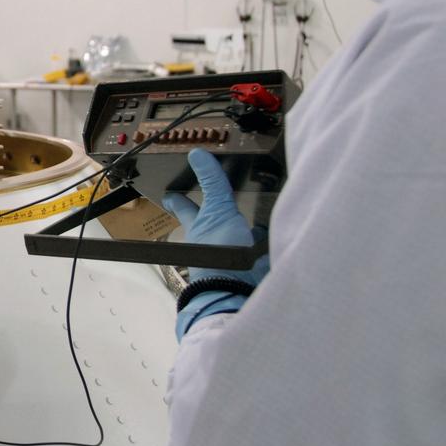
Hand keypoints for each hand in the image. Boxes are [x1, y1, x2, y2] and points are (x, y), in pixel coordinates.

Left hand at [163, 148, 268, 286]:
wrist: (241, 291)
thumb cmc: (220, 255)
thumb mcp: (217, 212)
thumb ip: (212, 185)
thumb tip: (197, 154)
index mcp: (198, 227)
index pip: (184, 207)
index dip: (177, 200)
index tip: (169, 195)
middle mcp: (213, 240)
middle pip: (211, 221)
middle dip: (212, 213)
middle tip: (209, 200)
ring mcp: (234, 252)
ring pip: (236, 234)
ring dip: (244, 225)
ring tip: (254, 212)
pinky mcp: (256, 263)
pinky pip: (261, 247)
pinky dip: (267, 240)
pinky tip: (276, 234)